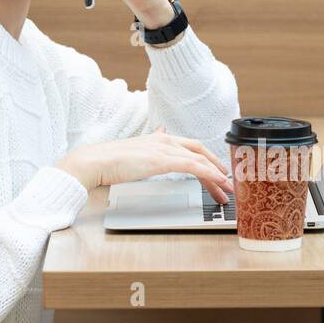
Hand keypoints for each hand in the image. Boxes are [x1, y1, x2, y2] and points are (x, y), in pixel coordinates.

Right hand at [58, 125, 232, 202]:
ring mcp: (165, 149)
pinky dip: (209, 174)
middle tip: (228, 184)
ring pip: (200, 160)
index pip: (191, 147)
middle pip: (200, 152)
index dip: (208, 158)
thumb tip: (161, 132)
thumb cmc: (111, 161)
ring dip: (216, 176)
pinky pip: (193, 167)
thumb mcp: (136, 150)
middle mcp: (166, 140)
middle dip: (217, 168)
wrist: (96, 162)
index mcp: (160, 138)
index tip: (218, 173)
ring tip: (226, 190)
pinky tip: (218, 182)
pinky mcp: (163, 160)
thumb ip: (151, 144)